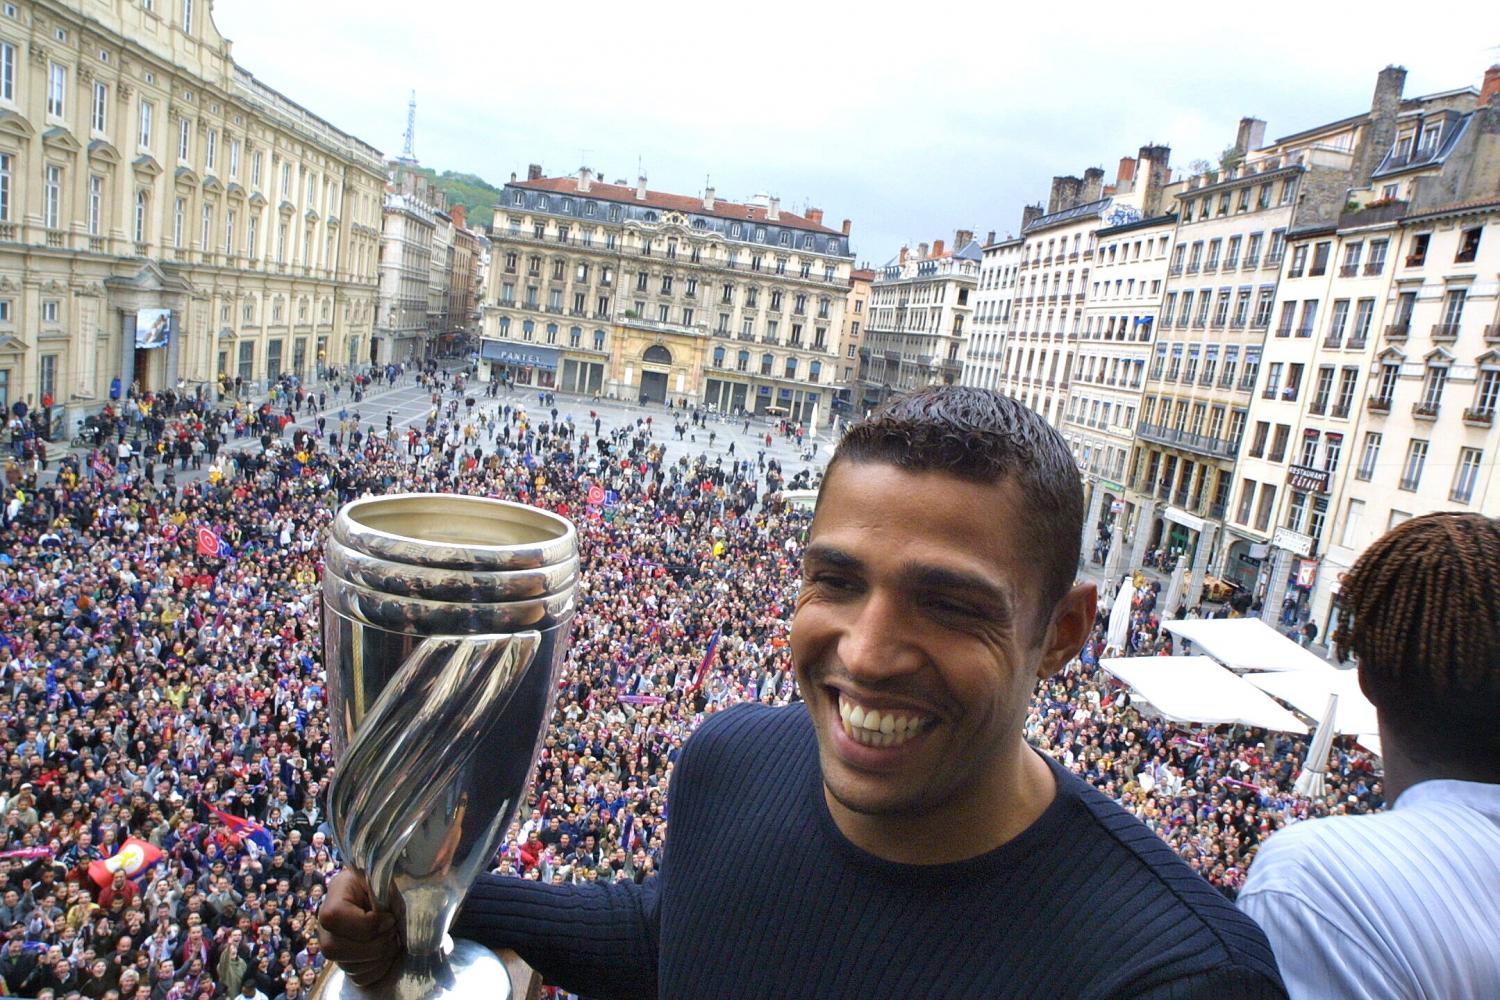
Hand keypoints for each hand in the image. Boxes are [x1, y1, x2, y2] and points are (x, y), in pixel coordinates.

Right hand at [319, 870, 398, 986]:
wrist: (373, 897)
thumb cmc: (377, 887)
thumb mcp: (380, 881)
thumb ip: (384, 894)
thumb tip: (386, 918)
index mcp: (333, 899)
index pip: (335, 917)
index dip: (368, 923)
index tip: (390, 918)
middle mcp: (324, 927)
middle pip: (335, 948)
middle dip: (374, 945)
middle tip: (393, 933)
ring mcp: (332, 947)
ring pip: (348, 966)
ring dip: (380, 958)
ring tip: (393, 941)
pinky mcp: (344, 963)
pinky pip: (359, 977)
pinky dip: (378, 969)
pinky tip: (387, 954)